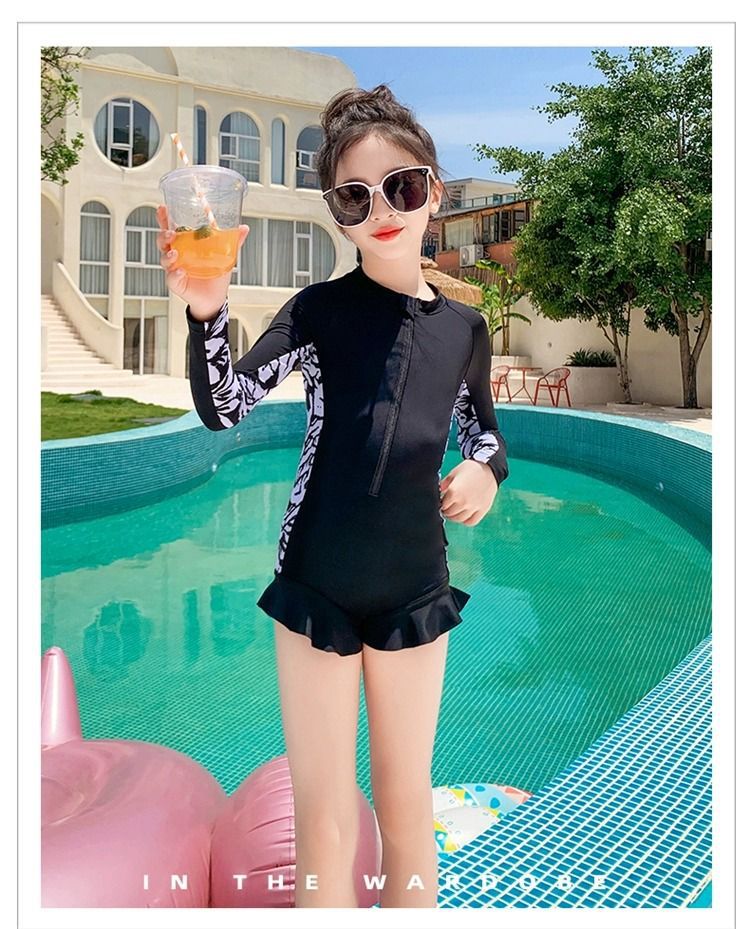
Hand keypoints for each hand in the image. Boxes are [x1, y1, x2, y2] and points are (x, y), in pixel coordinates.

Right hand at [156, 204, 248, 319]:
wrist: (215, 297)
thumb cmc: (215, 274)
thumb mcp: (225, 255)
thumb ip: (232, 241)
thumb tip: (244, 228)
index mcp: (185, 244)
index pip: (171, 228)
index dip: (165, 219)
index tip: (163, 209)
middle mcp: (177, 255)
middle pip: (163, 241)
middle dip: (163, 235)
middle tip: (171, 233)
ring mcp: (175, 268)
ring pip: (164, 259)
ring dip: (167, 255)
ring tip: (174, 253)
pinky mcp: (177, 283)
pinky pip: (172, 278)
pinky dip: (175, 275)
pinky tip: (181, 272)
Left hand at [439, 460, 497, 525]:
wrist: (489, 468)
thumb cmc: (471, 469)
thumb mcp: (453, 473)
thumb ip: (443, 485)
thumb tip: (437, 493)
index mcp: (454, 491)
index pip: (442, 505)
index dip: (440, 503)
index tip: (441, 501)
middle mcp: (463, 501)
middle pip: (449, 513)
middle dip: (446, 510)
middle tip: (446, 506)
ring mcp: (474, 507)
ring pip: (459, 519)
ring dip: (454, 516)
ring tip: (454, 511)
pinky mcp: (483, 509)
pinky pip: (471, 521)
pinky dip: (466, 521)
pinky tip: (464, 515)